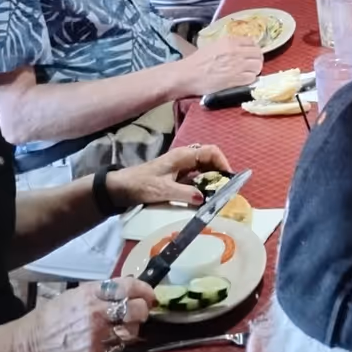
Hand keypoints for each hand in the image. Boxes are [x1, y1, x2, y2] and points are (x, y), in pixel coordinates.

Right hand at [18, 276, 154, 351]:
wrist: (30, 345)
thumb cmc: (51, 316)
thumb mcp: (74, 294)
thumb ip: (100, 292)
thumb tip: (126, 288)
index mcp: (91, 292)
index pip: (128, 287)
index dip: (144, 290)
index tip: (149, 295)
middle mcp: (96, 311)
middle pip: (136, 309)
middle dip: (143, 310)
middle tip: (142, 311)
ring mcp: (97, 335)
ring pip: (132, 331)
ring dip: (133, 328)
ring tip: (126, 327)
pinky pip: (119, 347)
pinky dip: (121, 343)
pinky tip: (114, 340)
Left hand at [106, 142, 230, 209]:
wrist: (121, 188)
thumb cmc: (141, 185)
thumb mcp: (163, 191)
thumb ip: (185, 194)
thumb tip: (205, 199)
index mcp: (183, 155)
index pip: (211, 152)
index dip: (223, 162)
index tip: (230, 179)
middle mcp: (185, 158)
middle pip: (210, 159)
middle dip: (220, 173)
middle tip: (227, 190)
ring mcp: (181, 166)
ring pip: (204, 169)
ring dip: (213, 180)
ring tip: (218, 196)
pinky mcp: (177, 176)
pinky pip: (197, 177)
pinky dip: (203, 185)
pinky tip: (205, 198)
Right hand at [179, 34, 262, 95]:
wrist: (187, 75)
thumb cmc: (197, 61)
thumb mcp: (214, 46)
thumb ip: (229, 45)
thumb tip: (241, 47)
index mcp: (230, 41)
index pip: (252, 42)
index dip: (253, 49)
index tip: (250, 54)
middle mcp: (236, 51)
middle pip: (258, 54)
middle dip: (256, 59)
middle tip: (251, 65)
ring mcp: (237, 66)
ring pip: (258, 66)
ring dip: (254, 70)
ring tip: (247, 73)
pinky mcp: (236, 80)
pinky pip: (252, 78)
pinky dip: (250, 80)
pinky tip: (243, 80)